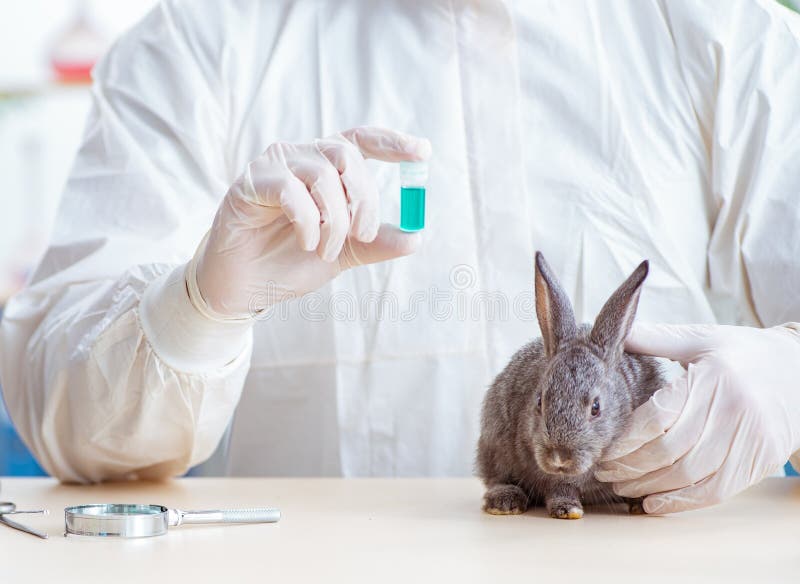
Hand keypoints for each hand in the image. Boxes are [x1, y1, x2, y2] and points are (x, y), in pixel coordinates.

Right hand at [193, 126, 430, 317]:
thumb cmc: (290, 261)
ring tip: (326, 251)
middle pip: (346, 155)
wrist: (247, 287)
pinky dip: (306, 221)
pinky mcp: (251, 183)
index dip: (392, 142)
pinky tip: (306, 243)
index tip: (422, 152)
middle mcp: (301, 157)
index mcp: (326, 167)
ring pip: (321, 174)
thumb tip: (415, 237)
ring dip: (334, 220)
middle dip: (364, 198)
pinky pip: (290, 190)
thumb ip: (375, 243)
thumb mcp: (344, 254)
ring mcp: (274, 166)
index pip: (362, 140)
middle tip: (363, 235)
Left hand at [595, 323, 799, 513]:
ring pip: (690, 476)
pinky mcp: (760, 462)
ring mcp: (749, 440)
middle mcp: (732, 411)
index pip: (659, 416)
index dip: (626, 438)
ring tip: (621, 487)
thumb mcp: (702, 338)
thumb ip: (656, 338)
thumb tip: (616, 330)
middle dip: (629, 466)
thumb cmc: (743, 353)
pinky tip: (653, 504)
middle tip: (603, 471)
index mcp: (711, 378)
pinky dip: (682, 503)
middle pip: (670, 451)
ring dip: (649, 487)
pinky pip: (716, 492)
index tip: (602, 446)